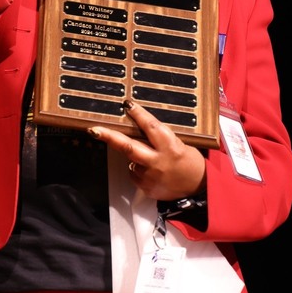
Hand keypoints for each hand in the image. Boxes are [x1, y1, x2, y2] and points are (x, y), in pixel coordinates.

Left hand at [89, 99, 206, 201]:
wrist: (198, 187)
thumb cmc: (189, 162)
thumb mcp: (180, 144)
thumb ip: (158, 138)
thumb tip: (138, 127)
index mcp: (170, 147)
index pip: (151, 127)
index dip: (138, 115)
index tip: (127, 105)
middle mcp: (158, 161)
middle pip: (128, 146)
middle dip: (109, 137)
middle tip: (94, 130)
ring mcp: (149, 176)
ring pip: (131, 160)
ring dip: (135, 156)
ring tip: (153, 159)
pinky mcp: (145, 187)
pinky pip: (134, 173)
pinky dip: (139, 168)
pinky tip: (152, 171)